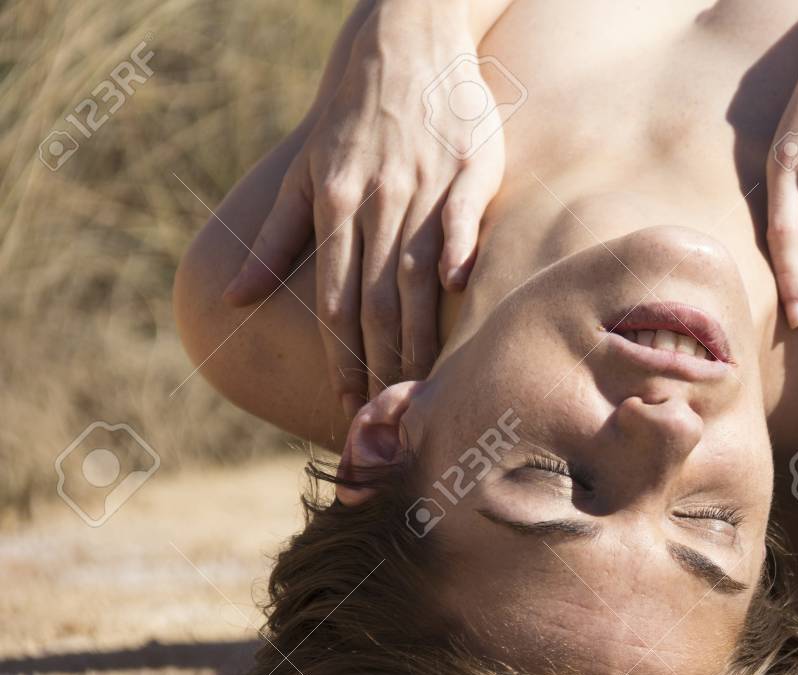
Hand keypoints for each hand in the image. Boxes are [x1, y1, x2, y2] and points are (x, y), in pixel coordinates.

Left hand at [222, 0, 502, 416]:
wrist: (402, 43)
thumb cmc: (350, 117)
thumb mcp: (301, 171)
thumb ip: (275, 236)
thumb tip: (234, 297)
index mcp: (333, 206)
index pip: (335, 302)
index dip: (338, 359)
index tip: (343, 405)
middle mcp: (375, 201)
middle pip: (375, 300)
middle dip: (379, 363)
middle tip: (385, 415)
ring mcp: (423, 184)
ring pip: (417, 271)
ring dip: (418, 332)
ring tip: (423, 383)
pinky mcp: (469, 165)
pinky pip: (462, 213)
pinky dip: (458, 247)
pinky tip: (459, 289)